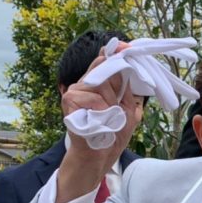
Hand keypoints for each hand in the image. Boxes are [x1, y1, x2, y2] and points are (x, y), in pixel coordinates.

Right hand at [58, 43, 144, 202]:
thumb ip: (128, 90)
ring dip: (110, 102)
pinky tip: (100, 119)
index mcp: (99, 84)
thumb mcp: (128, 109)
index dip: (115, 52)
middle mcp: (86, 83)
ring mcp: (75, 91)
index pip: (105, 60)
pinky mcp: (68, 100)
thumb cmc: (113, 133)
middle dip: (117, 87)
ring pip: (98, 83)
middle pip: (104, 69)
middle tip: (119, 106)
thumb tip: (132, 68)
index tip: (126, 47)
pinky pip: (90, 96)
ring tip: (109, 118)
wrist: (99, 155)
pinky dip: (100, 108)